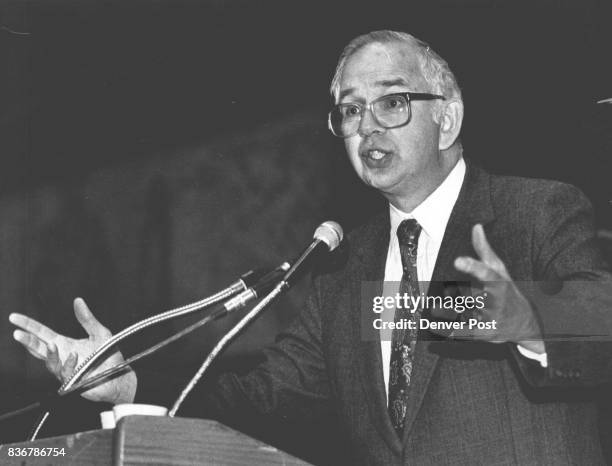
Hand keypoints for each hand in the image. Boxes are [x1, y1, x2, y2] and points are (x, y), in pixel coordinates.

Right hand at [9, 298, 136, 403]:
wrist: (119, 377)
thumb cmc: (108, 356)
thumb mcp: (99, 333)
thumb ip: (87, 319)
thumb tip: (78, 300)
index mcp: (64, 344)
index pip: (41, 333)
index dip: (28, 325)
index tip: (14, 317)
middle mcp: (61, 357)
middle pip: (39, 349)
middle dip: (27, 341)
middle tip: (17, 333)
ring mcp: (66, 370)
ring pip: (50, 363)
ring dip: (50, 354)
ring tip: (52, 344)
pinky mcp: (74, 382)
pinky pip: (67, 373)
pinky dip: (69, 364)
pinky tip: (74, 355)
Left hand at [449, 224, 544, 353]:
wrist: (524, 324)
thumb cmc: (507, 292)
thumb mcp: (499, 271)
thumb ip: (484, 251)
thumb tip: (476, 226)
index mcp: (498, 284)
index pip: (486, 273)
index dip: (473, 267)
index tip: (458, 261)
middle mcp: (495, 302)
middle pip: (467, 295)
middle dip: (455, 295)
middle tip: (445, 295)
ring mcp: (490, 320)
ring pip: (461, 313)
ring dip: (447, 311)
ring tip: (436, 309)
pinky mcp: (483, 334)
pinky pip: (459, 330)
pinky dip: (447, 329)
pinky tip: (436, 326)